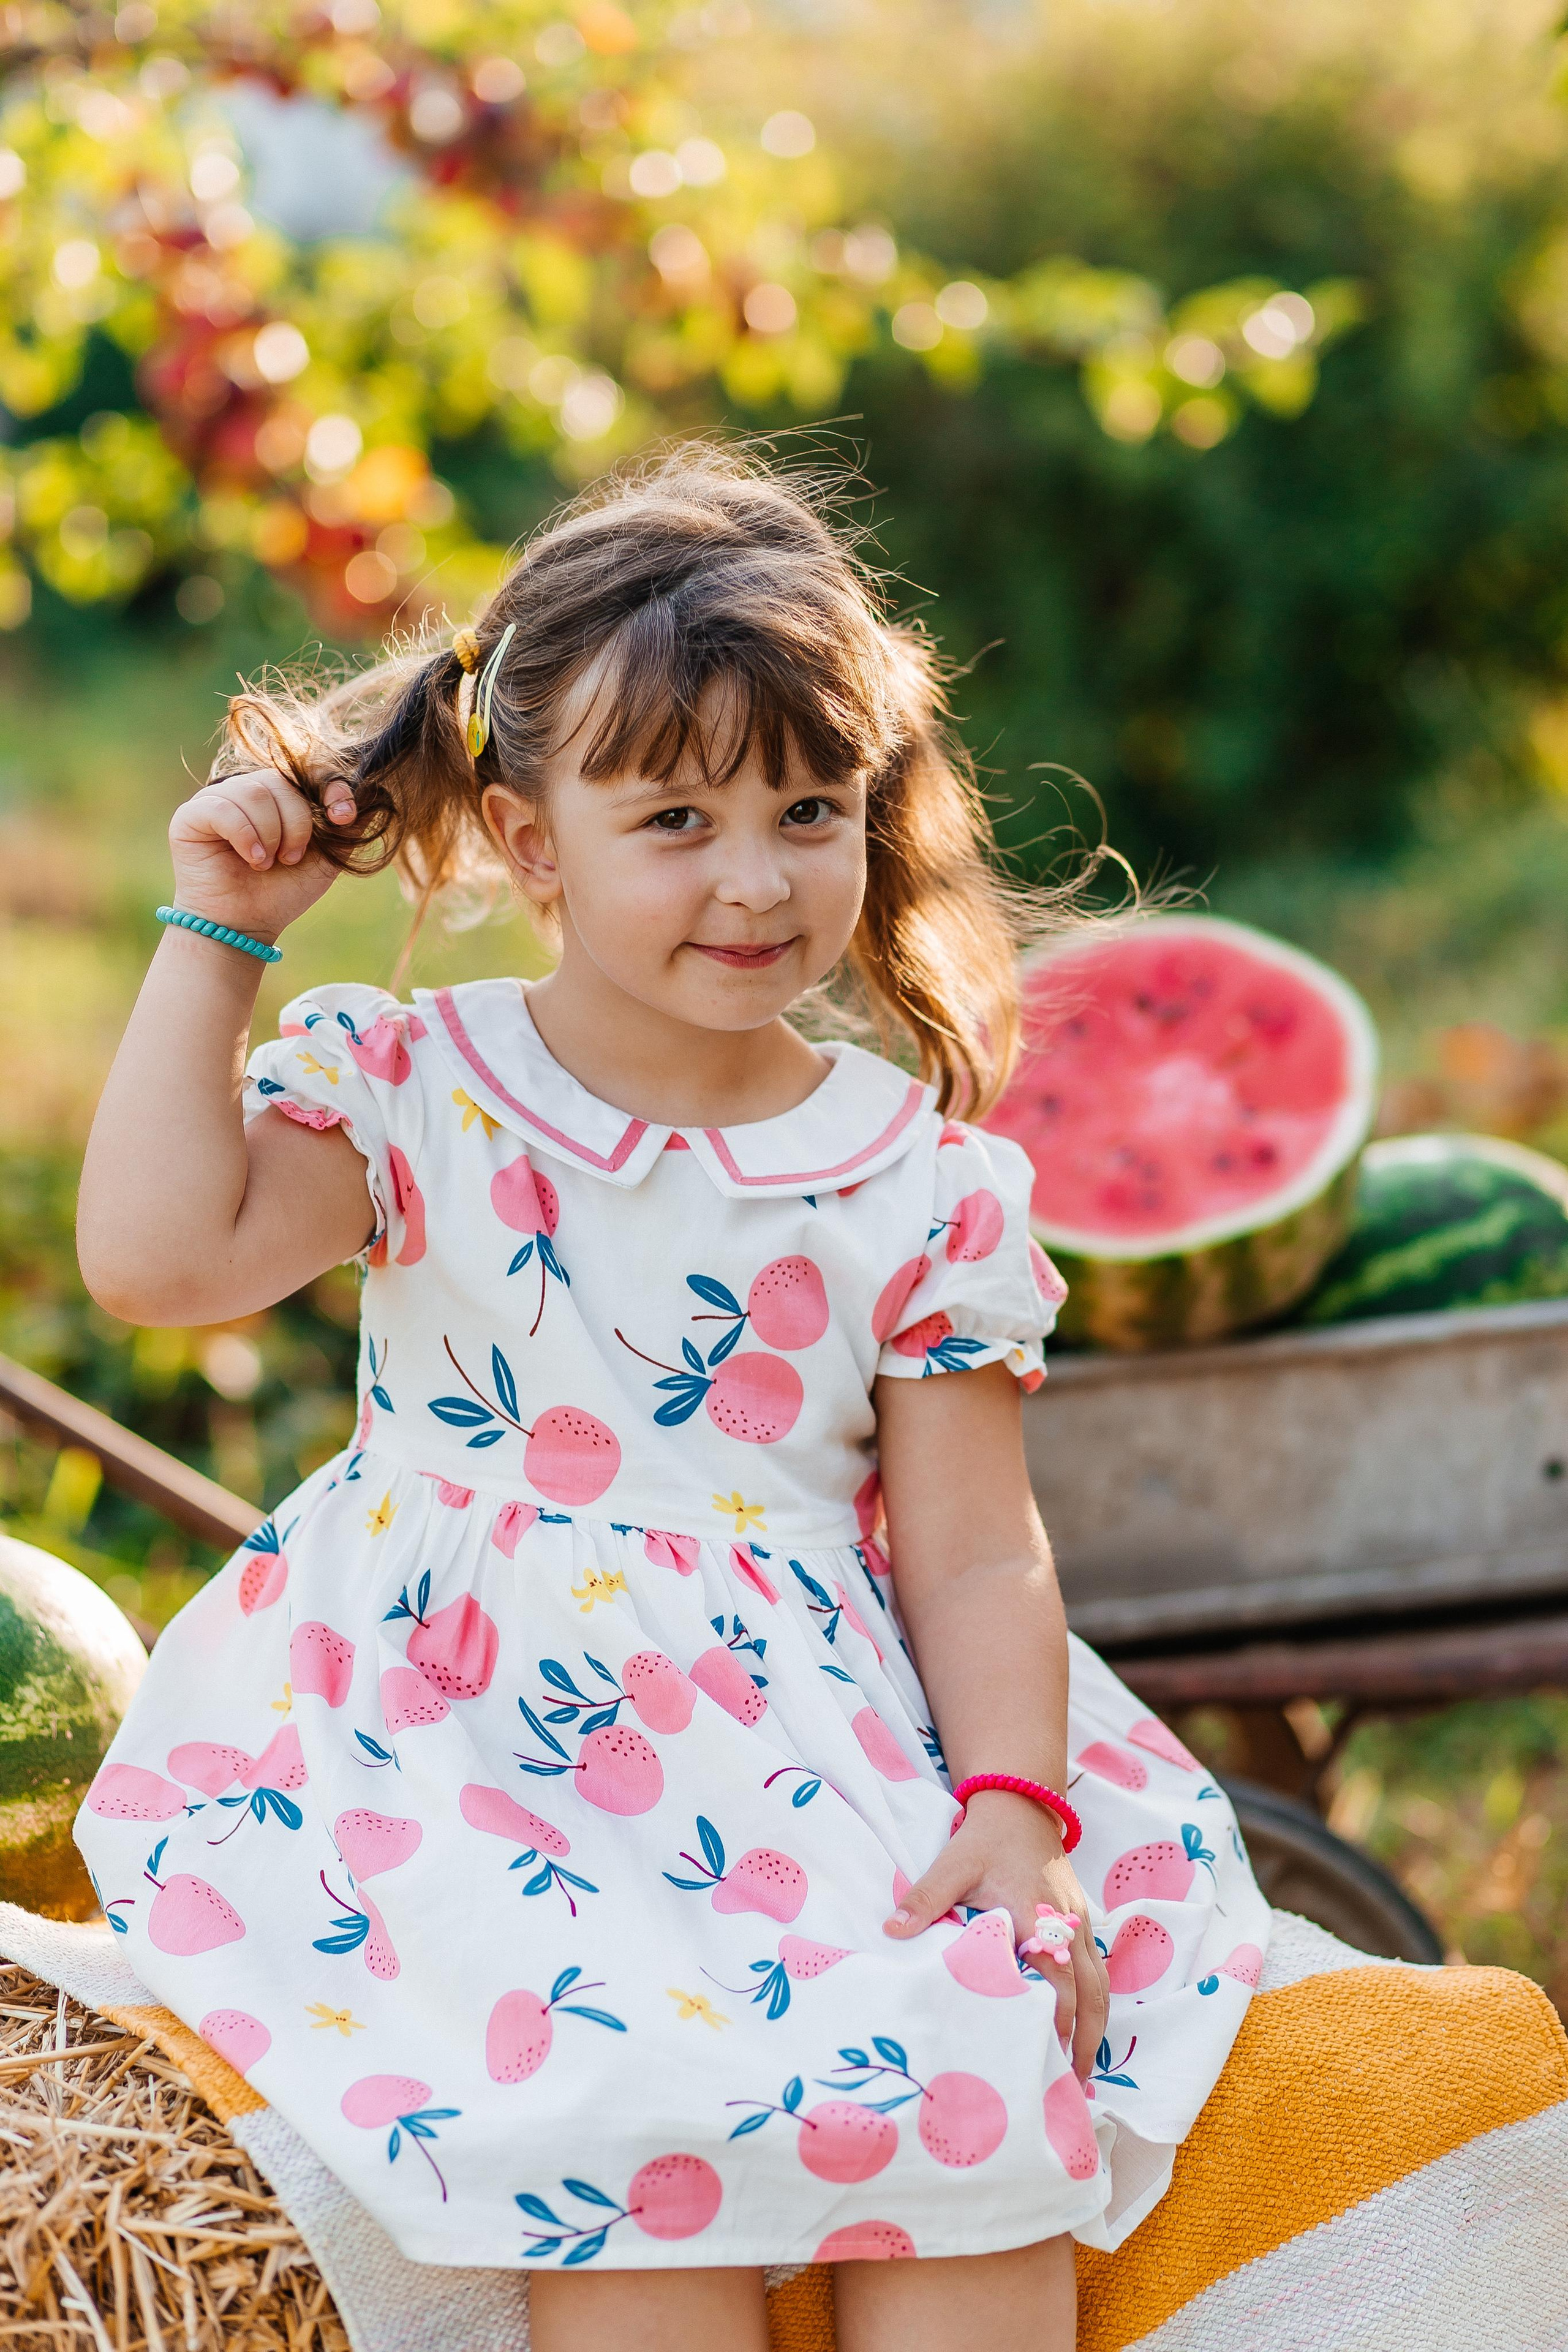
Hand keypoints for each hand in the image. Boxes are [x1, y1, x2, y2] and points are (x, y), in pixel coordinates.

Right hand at [167, 768, 358, 942]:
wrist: (246, 926)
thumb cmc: (282, 892)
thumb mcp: (326, 859)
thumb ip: (345, 829)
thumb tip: (371, 796)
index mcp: (278, 796)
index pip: (306, 769)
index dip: (329, 786)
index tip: (344, 815)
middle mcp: (246, 791)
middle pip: (281, 782)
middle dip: (297, 824)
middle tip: (291, 858)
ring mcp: (217, 799)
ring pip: (254, 792)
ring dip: (271, 833)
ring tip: (268, 863)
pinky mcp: (190, 816)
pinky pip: (223, 807)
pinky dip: (245, 835)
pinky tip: (252, 860)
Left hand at [883, 1791, 1109, 2081]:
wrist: (1021, 1805)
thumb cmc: (986, 1840)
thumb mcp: (953, 1865)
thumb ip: (925, 1899)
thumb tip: (891, 1930)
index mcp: (1040, 1916)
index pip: (1060, 1981)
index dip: (1058, 2021)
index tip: (1048, 2057)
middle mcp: (1069, 1925)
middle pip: (1092, 1994)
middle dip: (1085, 2040)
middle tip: (1073, 2085)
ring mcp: (1079, 1924)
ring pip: (1101, 1986)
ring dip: (1096, 2027)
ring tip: (1082, 2071)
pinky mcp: (1080, 1922)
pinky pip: (1097, 1971)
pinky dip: (1096, 2004)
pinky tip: (1084, 2031)